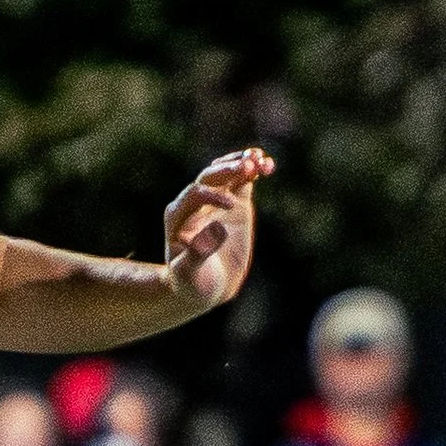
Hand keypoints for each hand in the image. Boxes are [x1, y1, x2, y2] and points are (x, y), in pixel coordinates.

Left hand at [163, 148, 274, 314]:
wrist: (205, 287)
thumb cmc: (193, 283)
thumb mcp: (191, 274)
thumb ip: (199, 253)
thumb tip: (217, 229)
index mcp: (178, 216)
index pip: (194, 195)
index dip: (213, 196)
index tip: (232, 206)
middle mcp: (194, 204)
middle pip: (209, 177)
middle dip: (227, 170)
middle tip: (247, 166)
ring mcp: (215, 201)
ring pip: (225, 173)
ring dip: (241, 164)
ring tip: (259, 159)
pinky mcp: (234, 203)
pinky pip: (241, 181)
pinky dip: (252, 170)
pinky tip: (266, 163)